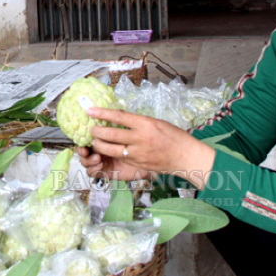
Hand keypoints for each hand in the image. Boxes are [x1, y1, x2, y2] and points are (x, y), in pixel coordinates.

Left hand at [83, 107, 216, 187]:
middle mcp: (140, 138)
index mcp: (145, 123)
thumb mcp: (155, 122)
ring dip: (100, 145)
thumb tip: (119, 118)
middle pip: (111, 134)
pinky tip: (107, 152)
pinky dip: (111, 155)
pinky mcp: (138, 164)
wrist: (185, 156)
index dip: (102, 112)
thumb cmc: (173, 136)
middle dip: (97, 131)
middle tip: (91, 129)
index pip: (119, 116)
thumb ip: (137, 122)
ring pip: (112, 149)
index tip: (90, 110)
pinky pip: (120, 159)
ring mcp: (138, 153)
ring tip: (95, 141)